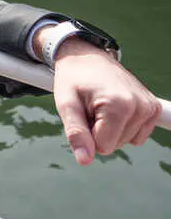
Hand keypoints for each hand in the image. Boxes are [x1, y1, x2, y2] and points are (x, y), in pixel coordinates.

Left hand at [52, 38, 161, 165]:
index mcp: (119, 106)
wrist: (86, 57)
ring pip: (125, 142)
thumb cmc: (73, 80)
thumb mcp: (66, 105)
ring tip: (99, 106)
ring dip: (109, 129)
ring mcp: (149, 108)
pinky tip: (113, 108)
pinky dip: (122, 127)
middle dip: (97, 131)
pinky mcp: (153, 109)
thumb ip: (76, 133)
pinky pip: (137, 136)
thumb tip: (84, 160)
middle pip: (114, 146)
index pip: (103, 147)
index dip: (87, 134)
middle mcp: (140, 107)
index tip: (83, 112)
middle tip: (90, 108)